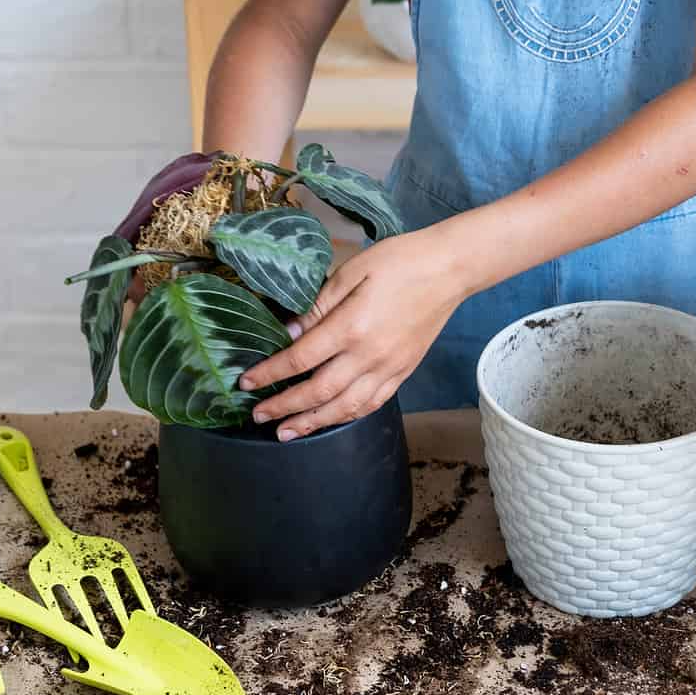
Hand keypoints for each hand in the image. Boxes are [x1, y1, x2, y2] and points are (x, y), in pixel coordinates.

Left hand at [238, 230, 469, 440]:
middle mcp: (369, 356)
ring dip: (312, 422)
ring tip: (286, 433)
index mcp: (351, 327)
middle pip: (318, 392)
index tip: (246, 383)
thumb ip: (318, 305)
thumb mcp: (351, 272)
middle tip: (258, 415)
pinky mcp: (403, 372)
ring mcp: (389, 368)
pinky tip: (330, 420)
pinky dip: (347, 416)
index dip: (270, 374)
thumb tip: (289, 332)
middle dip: (284, 407)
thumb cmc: (399, 261)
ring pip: (345, 407)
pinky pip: (372, 403)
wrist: (449, 269)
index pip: (300, 359)